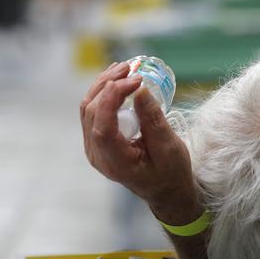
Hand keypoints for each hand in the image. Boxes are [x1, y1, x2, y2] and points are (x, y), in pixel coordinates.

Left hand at [80, 62, 200, 221]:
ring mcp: (94, 147)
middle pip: (91, 112)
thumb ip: (153, 121)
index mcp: (115, 162)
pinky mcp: (98, 139)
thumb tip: (140, 90)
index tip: (133, 80)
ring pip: (88, 108)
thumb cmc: (171, 173)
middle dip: (109, 85)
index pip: (102, 126)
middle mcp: (97, 154)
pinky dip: (104, 92)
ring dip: (104, 85)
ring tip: (124, 68)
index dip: (112, 98)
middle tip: (131, 69)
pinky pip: (94, 111)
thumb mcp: (169, 148)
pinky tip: (117, 79)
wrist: (165, 190)